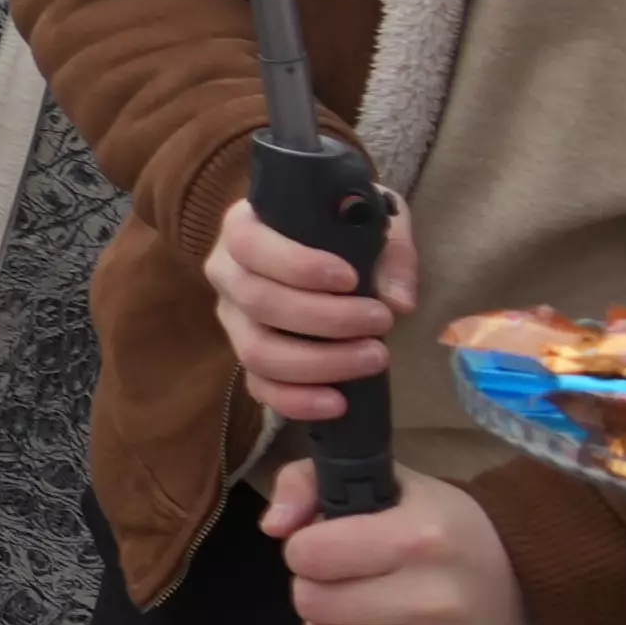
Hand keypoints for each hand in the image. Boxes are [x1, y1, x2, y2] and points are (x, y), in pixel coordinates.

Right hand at [206, 192, 406, 425]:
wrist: (335, 254)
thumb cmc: (345, 229)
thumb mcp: (374, 221)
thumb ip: (391, 254)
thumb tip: (398, 302)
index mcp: (244, 228)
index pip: (249, 244)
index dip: (296, 265)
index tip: (350, 278)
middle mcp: (227, 274)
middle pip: (257, 302)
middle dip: (324, 318)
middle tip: (382, 321)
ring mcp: (233, 321)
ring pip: (256, 351)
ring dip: (319, 362)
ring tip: (375, 358)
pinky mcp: (248, 359)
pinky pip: (259, 387)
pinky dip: (296, 401)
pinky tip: (338, 403)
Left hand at [265, 458, 529, 624]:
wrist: (525, 580)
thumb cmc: (442, 525)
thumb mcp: (386, 481)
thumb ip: (308, 482)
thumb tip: (272, 527)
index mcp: (419, 538)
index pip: (309, 555)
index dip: (304, 549)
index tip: (326, 546)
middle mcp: (434, 599)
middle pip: (313, 604)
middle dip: (314, 588)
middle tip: (343, 580)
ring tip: (355, 611)